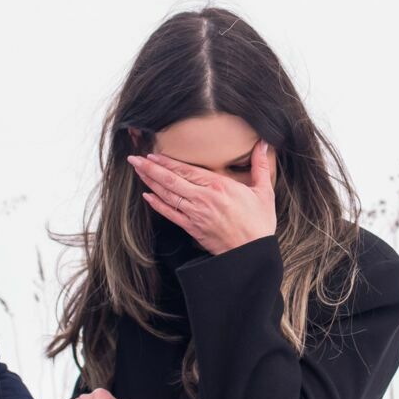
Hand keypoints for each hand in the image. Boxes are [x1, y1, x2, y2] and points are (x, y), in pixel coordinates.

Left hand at [128, 140, 276, 254]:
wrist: (252, 254)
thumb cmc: (259, 223)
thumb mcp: (264, 192)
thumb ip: (260, 166)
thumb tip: (264, 144)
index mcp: (219, 186)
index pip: (187, 170)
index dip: (167, 162)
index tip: (153, 154)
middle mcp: (204, 199)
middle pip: (171, 180)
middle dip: (151, 168)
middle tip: (134, 158)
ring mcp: (196, 214)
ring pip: (168, 195)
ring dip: (150, 182)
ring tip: (137, 171)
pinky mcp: (192, 228)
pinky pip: (170, 214)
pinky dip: (157, 204)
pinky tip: (147, 196)